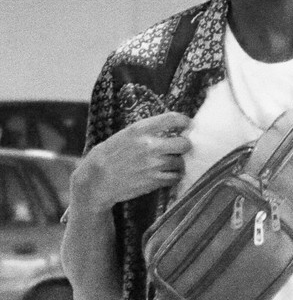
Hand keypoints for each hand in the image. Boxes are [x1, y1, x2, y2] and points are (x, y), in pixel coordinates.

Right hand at [71, 112, 191, 213]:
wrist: (96, 180)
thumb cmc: (110, 155)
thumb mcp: (125, 134)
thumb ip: (147, 130)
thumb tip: (172, 126)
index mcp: (140, 130)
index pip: (172, 119)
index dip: (185, 121)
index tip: (188, 124)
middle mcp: (148, 146)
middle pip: (184, 143)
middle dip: (185, 145)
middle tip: (181, 147)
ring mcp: (152, 165)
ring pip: (180, 162)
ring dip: (179, 163)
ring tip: (171, 163)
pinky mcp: (153, 181)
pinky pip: (175, 177)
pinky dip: (175, 176)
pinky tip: (169, 174)